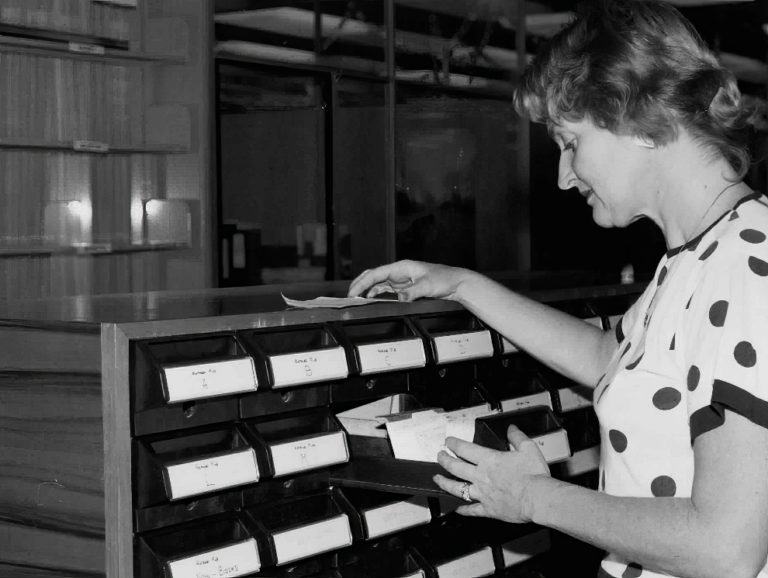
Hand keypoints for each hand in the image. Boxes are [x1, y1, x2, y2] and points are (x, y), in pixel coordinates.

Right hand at [347, 260, 470, 302]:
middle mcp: (399, 272)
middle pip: (373, 276)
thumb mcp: (428, 286)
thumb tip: (399, 297)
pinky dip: (376, 293)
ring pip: (378, 283)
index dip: (362, 282)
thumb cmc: (444, 279)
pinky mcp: (405, 287)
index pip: (376, 273)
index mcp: (402, 267)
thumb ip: (412, 292)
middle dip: (360, 284)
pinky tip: (371, 299)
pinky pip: (386, 289)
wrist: (456, 283)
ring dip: (367, 290)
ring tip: (356, 299)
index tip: (353, 292)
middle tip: (349, 296)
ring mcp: (401, 279)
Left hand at [433, 425, 550, 522]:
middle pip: (455, 467)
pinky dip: (464, 510)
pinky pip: (472, 510)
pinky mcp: (488, 509)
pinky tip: (458, 509)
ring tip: (437, 479)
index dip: (453, 444)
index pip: (465, 449)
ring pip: (457, 488)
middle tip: (439, 456)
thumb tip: (511, 429)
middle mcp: (481, 476)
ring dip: (445, 483)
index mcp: (489, 460)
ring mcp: (482, 493)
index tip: (448, 442)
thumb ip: (517, 437)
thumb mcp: (528, 448)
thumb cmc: (533, 474)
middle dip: (444, 460)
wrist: (538, 498)